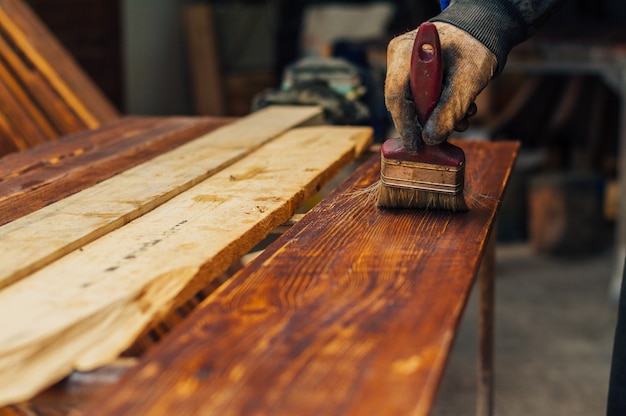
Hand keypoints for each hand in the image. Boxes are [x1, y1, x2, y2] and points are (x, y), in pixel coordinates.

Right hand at [385, 22, 496, 150]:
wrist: (483, 31)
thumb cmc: (475, 47)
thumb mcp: (468, 80)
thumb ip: (450, 110)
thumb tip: (431, 139)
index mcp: (405, 54)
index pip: (396, 96)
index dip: (405, 125)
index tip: (416, 147)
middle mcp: (400, 60)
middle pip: (403, 103)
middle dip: (426, 123)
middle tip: (444, 137)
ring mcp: (406, 68)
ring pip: (413, 105)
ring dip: (439, 118)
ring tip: (464, 119)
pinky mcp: (416, 77)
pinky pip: (421, 100)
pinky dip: (442, 110)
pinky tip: (462, 109)